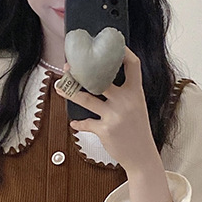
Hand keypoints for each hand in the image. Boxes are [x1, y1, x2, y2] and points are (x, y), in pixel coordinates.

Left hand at [56, 47, 159, 175]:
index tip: (110, 45)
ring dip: (70, 92)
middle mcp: (126, 101)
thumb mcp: (137, 107)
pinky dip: (78, 123)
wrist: (142, 156)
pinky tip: (74, 122)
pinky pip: (86, 122)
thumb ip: (125, 93)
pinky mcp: (105, 130)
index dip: (122, 52)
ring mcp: (114, 115)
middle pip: (101, 78)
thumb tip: (103, 79)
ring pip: (86, 98)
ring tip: (60, 87)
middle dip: (82, 71)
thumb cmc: (137, 131)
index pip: (133, 65)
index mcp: (136, 92)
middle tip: (69, 67)